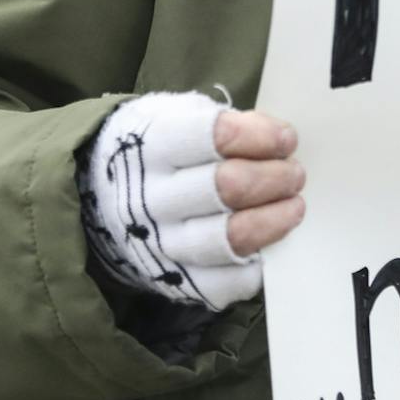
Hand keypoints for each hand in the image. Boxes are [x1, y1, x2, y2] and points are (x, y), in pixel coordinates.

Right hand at [79, 93, 304, 310]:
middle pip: (228, 186)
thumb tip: (277, 139)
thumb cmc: (159, 150)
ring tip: (293, 207)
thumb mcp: (179, 115)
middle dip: (275, 178)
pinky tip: (267, 246)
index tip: (286, 139)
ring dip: (275, 220)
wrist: (104, 197)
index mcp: (153, 145)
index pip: (214, 136)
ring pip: (232, 237)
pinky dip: (255, 267)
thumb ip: (228, 123)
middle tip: (295, 174)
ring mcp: (161, 243)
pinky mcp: (174, 281)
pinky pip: (225, 283)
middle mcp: (152, 196)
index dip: (260, 137)